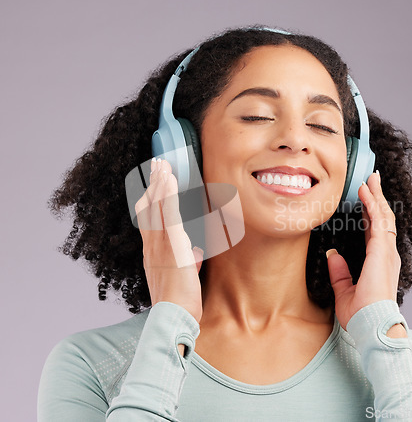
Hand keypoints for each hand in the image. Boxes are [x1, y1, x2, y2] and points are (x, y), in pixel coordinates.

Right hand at [134, 158, 203, 322]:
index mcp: (152, 251)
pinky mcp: (172, 246)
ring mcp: (160, 244)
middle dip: (153, 183)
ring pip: (157, 206)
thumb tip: (194, 251)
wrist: (174, 317)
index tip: (154, 182)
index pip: (147, 218)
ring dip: (160, 183)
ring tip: (162, 164)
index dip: (149, 197)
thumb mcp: (179, 276)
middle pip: (148, 206)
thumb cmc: (178, 301)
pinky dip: (168, 195)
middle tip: (157, 163)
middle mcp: (152, 244)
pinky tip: (170, 180)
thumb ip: (183, 260)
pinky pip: (169, 215)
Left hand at [327, 171, 401, 330]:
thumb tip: (332, 254)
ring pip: (383, 216)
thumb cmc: (362, 314)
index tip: (365, 198)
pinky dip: (372, 205)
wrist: (371, 326)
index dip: (370, 213)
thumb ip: (339, 272)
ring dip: (375, 196)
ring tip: (370, 178)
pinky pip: (378, 222)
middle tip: (371, 180)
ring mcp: (386, 252)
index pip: (374, 231)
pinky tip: (365, 192)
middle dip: (376, 198)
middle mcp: (386, 255)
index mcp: (378, 262)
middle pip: (382, 219)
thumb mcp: (344, 290)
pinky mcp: (382, 252)